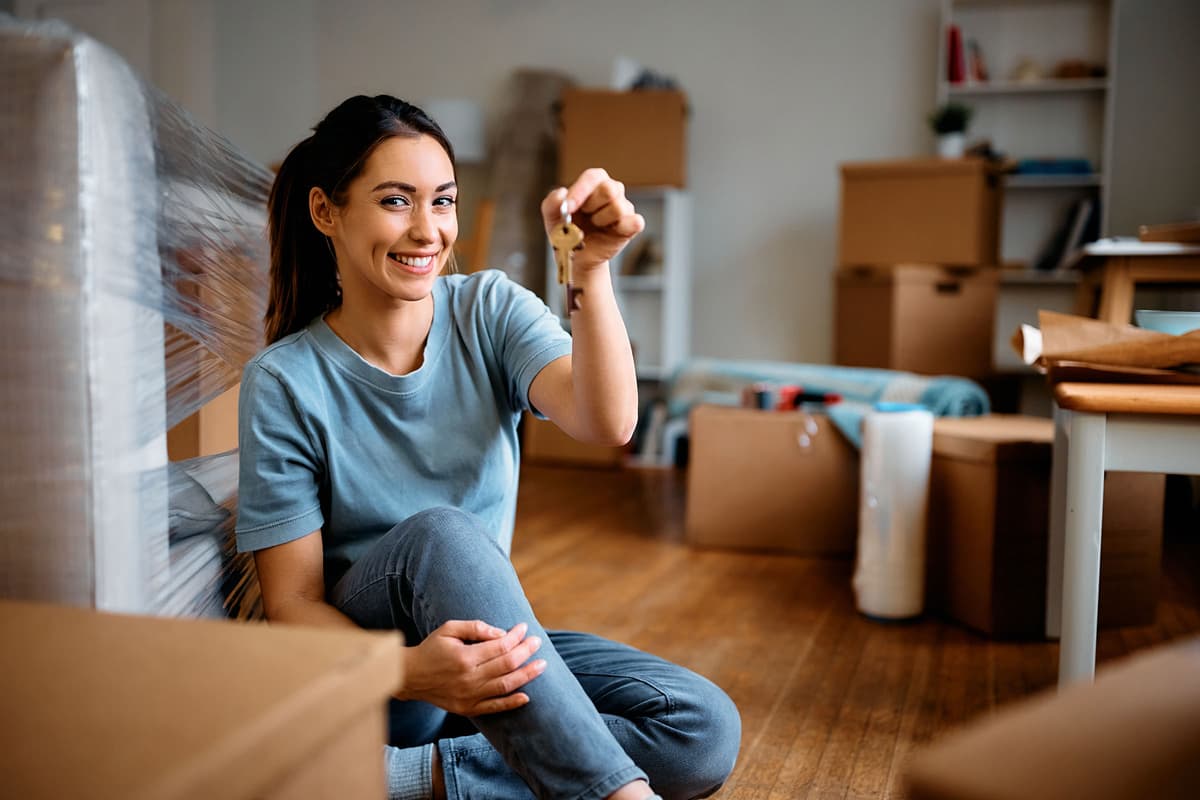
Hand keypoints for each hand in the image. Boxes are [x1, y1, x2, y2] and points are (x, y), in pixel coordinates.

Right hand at [398, 620, 546, 715]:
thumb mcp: (449, 629)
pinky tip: (527, 696)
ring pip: (506, 686)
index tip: (523, 628)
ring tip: (541, 665)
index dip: (515, 636)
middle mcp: (469, 678)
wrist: (410, 677)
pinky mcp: (468, 708)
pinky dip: (512, 703)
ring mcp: (469, 696)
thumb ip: (476, 627)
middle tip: (537, 642)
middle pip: (507, 664)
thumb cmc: (431, 648)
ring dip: (527, 675)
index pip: (500, 646)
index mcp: (464, 657)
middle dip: (526, 651)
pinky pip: (495, 707)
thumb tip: (502, 633)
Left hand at [541, 168, 644, 272]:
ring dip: (600, 221)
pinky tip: (609, 233)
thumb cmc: (566, 232)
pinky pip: (636, 222)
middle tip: (584, 217)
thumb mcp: (552, 217)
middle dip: (591, 206)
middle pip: (608, 189)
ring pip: (618, 208)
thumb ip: (551, 203)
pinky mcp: (632, 224)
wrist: (577, 256)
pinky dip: (622, 228)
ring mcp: (624, 207)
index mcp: (594, 182)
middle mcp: (612, 190)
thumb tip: (562, 193)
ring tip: (594, 226)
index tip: (568, 208)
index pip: (592, 177)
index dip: (580, 191)